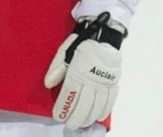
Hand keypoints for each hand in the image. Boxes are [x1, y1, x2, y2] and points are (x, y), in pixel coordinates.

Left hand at [44, 12, 125, 128]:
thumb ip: (56, 68)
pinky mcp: (114, 83)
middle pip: (84, 103)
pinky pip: (110, 101)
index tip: (58, 116)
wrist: (105, 36)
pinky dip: (104, 111)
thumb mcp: (64, 52)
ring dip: (89, 117)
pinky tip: (98, 117)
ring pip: (97, 105)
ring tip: (82, 124)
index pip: (70, 94)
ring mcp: (104, 83)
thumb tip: (48, 84)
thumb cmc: (81, 44)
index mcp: (78, 71)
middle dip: (76, 117)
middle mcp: (92, 79)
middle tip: (69, 125)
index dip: (63, 107)